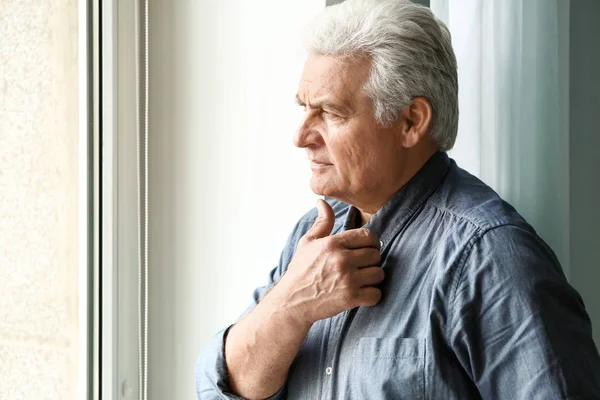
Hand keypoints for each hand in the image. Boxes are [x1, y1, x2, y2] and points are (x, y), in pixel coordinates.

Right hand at [274, 199, 383, 324]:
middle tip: (361, 266)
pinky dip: (372, 296)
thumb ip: (322, 222)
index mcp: (333, 244)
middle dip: (371, 261)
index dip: (370, 243)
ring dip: (373, 278)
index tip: (365, 250)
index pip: (368, 236)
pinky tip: (362, 294)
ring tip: (361, 280)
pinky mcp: (351, 298)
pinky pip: (376, 294)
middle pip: (376, 255)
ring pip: (379, 274)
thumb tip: (322, 201)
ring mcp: (347, 279)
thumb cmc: (300, 271)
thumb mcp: (307, 242)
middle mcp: (342, 259)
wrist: (291, 301)